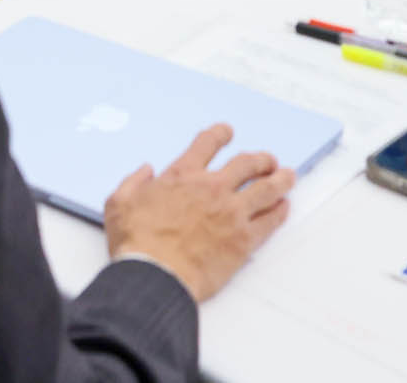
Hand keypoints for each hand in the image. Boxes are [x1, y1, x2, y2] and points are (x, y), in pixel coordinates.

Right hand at [103, 122, 294, 302]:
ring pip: (266, 188)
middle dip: (260, 159)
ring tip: (287, 176)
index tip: (227, 132)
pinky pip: (270, 221)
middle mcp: (211, 188)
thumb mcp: (119, 202)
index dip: (220, 135)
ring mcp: (231, 212)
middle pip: (246, 164)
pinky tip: (284, 208)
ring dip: (280, 180)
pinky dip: (280, 212)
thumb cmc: (136, 242)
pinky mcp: (244, 239)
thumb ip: (133, 182)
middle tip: (267, 159)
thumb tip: (145, 171)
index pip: (207, 144)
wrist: (156, 275)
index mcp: (182, 176)